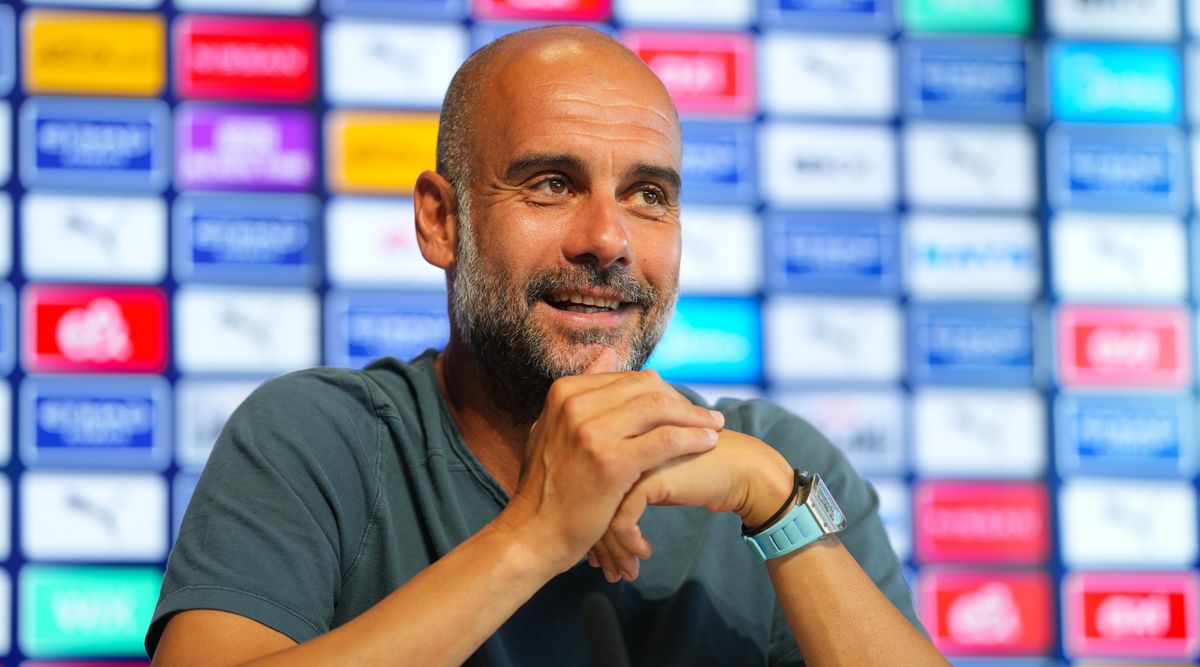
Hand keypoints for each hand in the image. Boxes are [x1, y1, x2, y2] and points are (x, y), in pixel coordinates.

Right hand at [495, 348, 726, 575]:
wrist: (532, 533)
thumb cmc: (546, 487)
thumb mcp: (552, 428)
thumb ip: (582, 393)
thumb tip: (608, 353)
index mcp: (564, 392)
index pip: (628, 378)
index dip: (662, 391)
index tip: (682, 408)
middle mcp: (575, 404)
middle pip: (647, 388)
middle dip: (681, 401)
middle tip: (705, 417)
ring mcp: (592, 431)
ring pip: (659, 408)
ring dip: (693, 416)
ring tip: (715, 427)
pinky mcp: (611, 461)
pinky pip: (664, 439)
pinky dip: (691, 438)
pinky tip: (707, 443)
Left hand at [587, 429, 793, 580]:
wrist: (743, 471)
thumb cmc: (701, 473)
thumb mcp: (656, 475)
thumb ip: (628, 486)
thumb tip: (600, 525)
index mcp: (618, 440)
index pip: (587, 484)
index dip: (590, 522)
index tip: (596, 553)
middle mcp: (619, 447)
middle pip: (590, 499)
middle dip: (596, 542)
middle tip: (604, 568)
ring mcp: (632, 459)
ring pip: (602, 512)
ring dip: (612, 549)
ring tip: (624, 571)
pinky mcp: (648, 478)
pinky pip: (622, 520)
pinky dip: (629, 543)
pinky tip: (644, 553)